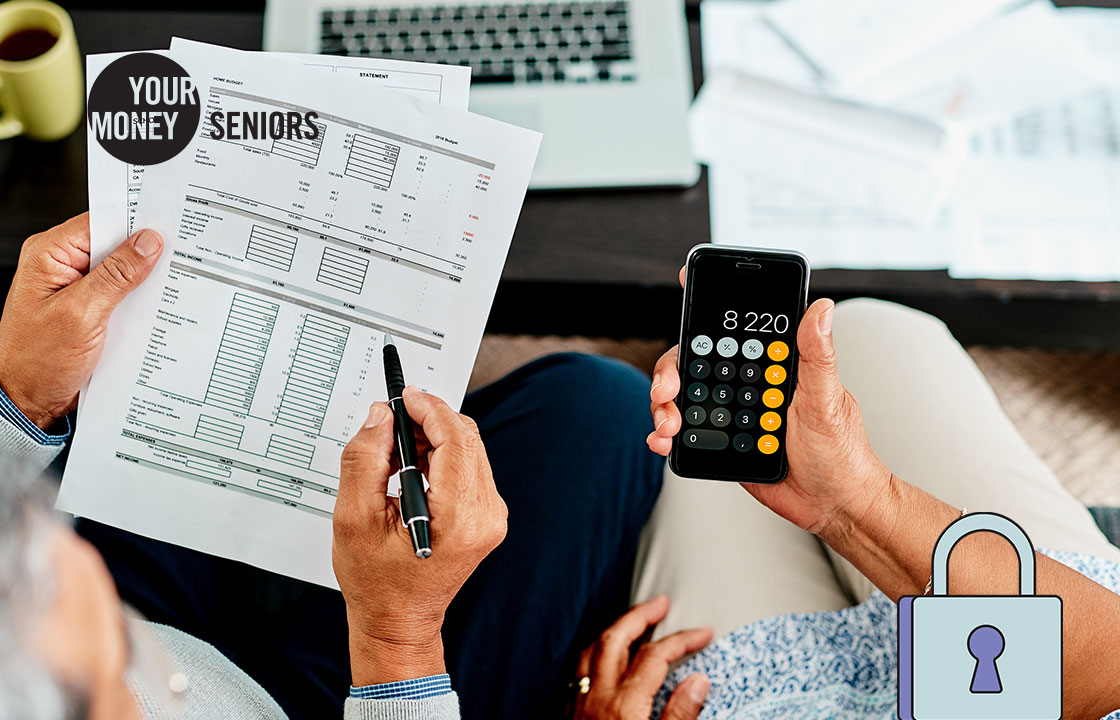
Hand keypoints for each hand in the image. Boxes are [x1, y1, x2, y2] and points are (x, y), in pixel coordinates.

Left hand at [0, 214, 162, 428]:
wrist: (29, 401)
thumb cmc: (37, 361)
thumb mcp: (82, 314)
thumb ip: (116, 276)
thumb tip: (148, 243)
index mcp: (49, 254)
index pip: (100, 221)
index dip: (136, 222)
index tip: (171, 226)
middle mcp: (62, 265)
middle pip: (114, 244)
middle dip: (146, 252)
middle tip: (180, 256)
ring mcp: (77, 287)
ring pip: (122, 270)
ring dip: (145, 279)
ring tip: (171, 284)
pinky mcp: (90, 308)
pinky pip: (121, 293)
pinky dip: (140, 299)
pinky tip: (157, 306)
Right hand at [333, 386, 507, 685]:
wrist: (398, 622)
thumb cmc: (377, 583)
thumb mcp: (355, 518)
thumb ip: (365, 460)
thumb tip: (381, 417)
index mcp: (459, 517)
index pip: (456, 439)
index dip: (429, 409)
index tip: (405, 397)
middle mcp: (485, 516)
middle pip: (467, 439)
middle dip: (429, 421)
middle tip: (392, 422)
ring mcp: (491, 517)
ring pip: (469, 450)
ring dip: (434, 438)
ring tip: (396, 451)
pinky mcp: (487, 517)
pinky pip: (469, 467)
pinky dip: (442, 457)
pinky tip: (413, 468)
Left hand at [573, 595, 711, 719]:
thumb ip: (680, 714)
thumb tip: (698, 682)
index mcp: (624, 704)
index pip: (655, 657)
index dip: (681, 640)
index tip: (701, 634)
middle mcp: (597, 697)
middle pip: (615, 639)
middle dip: (639, 616)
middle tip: (659, 604)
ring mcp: (578, 704)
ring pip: (590, 650)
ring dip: (613, 630)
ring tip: (631, 622)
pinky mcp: (567, 713)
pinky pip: (577, 670)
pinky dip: (593, 653)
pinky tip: (602, 657)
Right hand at [647, 267, 891, 536]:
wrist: (832, 504)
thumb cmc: (841, 451)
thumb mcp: (828, 400)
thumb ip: (817, 356)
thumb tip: (820, 308)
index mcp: (773, 365)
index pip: (736, 329)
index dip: (708, 306)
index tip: (687, 285)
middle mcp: (748, 384)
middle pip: (696, 362)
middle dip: (671, 370)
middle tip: (667, 389)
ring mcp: (731, 413)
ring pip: (685, 396)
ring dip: (665, 405)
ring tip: (667, 424)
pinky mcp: (720, 443)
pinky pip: (685, 432)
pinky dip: (665, 433)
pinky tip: (663, 440)